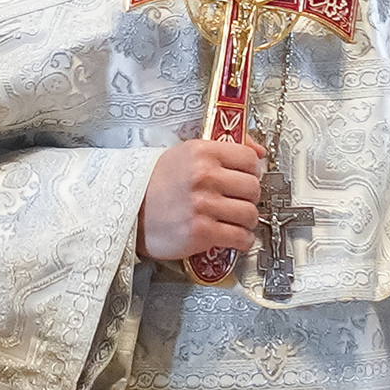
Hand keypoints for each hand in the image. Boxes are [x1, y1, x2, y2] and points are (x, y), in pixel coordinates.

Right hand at [137, 138, 263, 264]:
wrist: (130, 210)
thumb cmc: (156, 183)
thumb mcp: (186, 153)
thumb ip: (223, 149)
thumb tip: (259, 152)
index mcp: (202, 152)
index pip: (249, 158)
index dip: (251, 171)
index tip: (245, 177)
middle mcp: (204, 176)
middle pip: (253, 187)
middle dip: (249, 197)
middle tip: (239, 201)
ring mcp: (203, 205)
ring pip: (250, 214)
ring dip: (247, 221)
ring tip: (235, 220)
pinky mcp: (201, 232)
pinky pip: (240, 237)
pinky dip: (242, 240)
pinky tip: (233, 236)